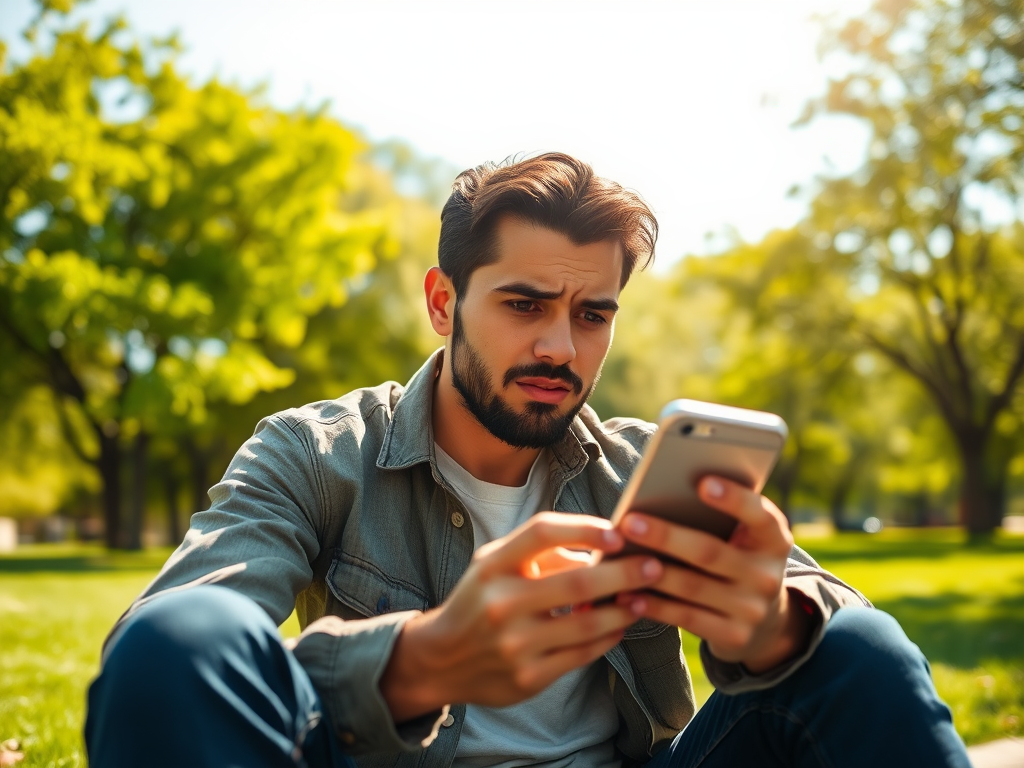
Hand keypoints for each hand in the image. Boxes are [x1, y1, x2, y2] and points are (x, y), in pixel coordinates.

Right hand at [379, 512, 663, 721]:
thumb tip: (601, 545)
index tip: (619, 533)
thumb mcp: (495, 563)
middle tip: (655, 565)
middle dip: (625, 573)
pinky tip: (620, 625)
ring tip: (645, 597)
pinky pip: (582, 655)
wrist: (440, 658)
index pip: (542, 533)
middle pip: (577, 583)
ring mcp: (515, 644)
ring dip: (624, 609)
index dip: (585, 529)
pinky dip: (608, 638)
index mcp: (493, 566)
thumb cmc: (480, 598)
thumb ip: (541, 550)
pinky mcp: (528, 677)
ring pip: (588, 625)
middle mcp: (501, 603)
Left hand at [617, 477, 812, 672]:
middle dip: (667, 536)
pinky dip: (654, 606)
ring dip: (650, 573)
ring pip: (692, 586)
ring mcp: (752, 609)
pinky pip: (686, 617)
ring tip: (617, 559)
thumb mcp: (744, 539)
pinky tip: (626, 595)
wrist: (764, 623)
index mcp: (774, 539)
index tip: (702, 482)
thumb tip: (662, 497)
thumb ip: (719, 519)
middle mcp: (768, 574)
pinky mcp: (734, 635)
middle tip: (629, 522)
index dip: (734, 499)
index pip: (760, 515)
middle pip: (710, 552)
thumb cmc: (736, 560)